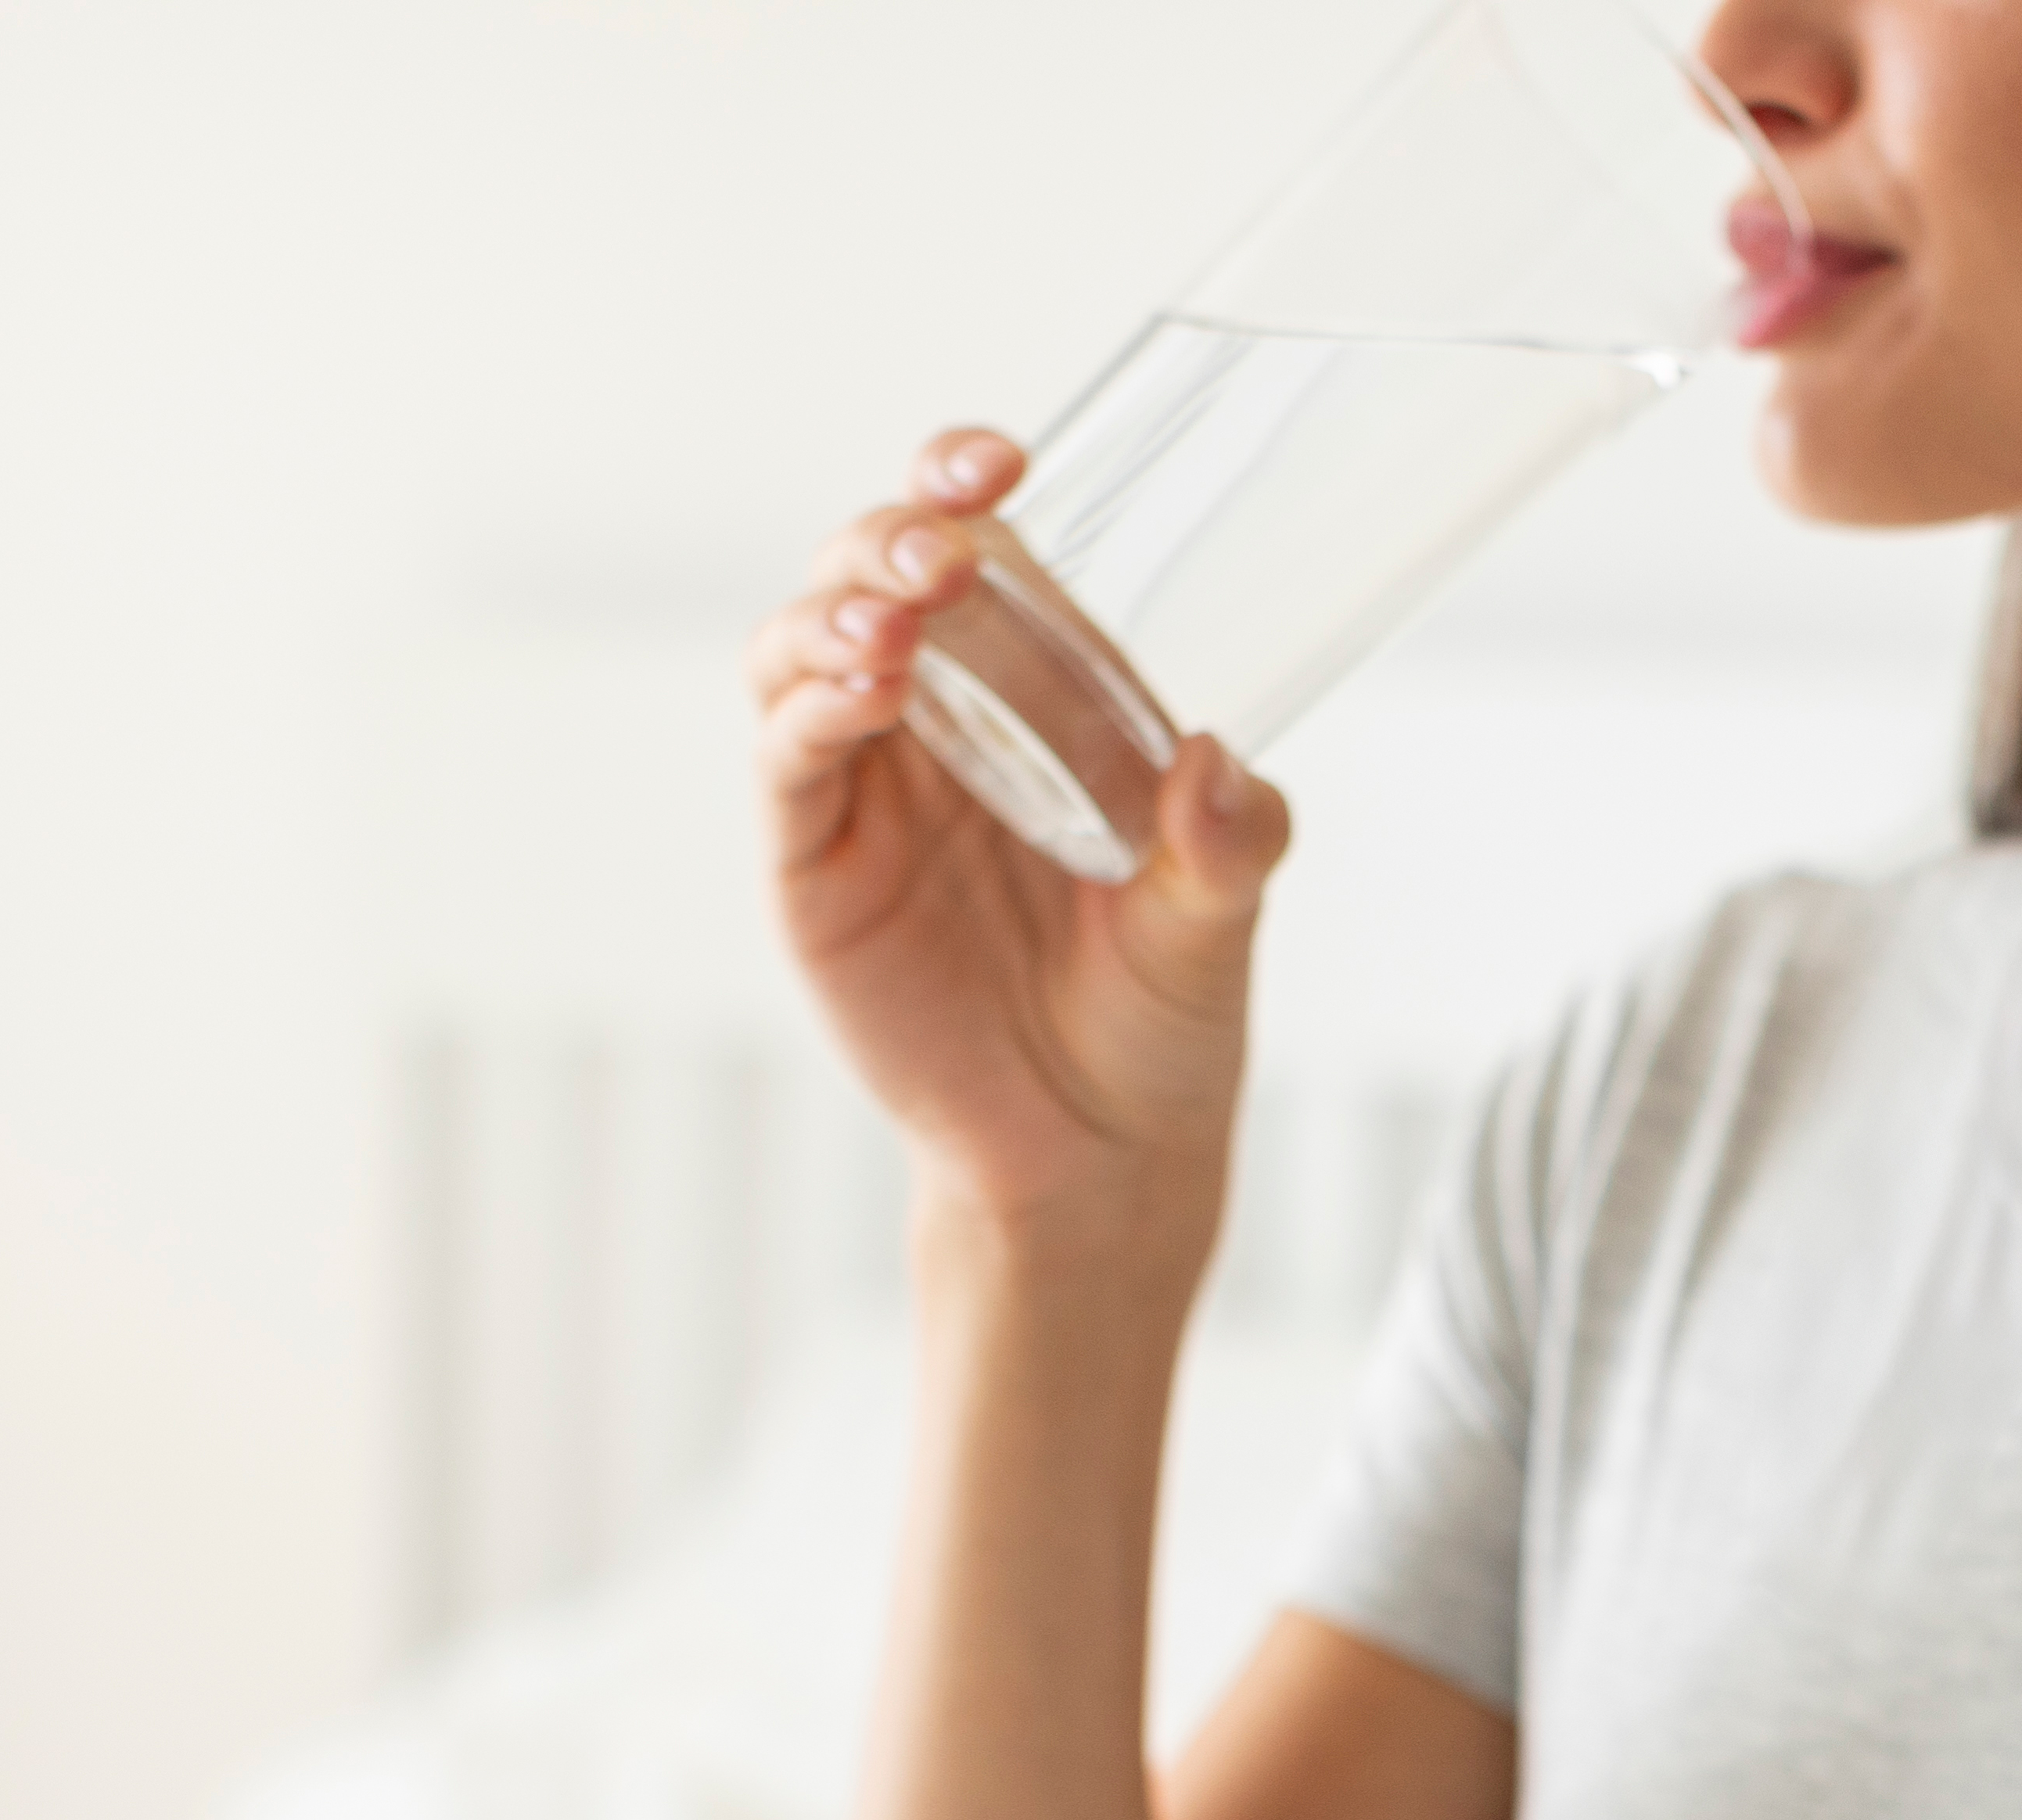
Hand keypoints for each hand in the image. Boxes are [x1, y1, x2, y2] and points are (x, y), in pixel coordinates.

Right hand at [742, 427, 1294, 1274]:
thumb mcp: (1219, 919)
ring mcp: (860, 792)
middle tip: (948, 549)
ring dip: (838, 612)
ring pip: (799, 650)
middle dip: (892, 537)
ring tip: (900, 623)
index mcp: (1024, 698)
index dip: (961, 486)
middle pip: (865, 575)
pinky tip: (867, 690)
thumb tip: (1219, 770)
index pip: (972, 552)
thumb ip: (1234, 843)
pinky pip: (787, 763)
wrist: (1103, 1155)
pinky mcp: (812, 870)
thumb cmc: (1158, 1016)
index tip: (1005, 461)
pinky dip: (811, 709)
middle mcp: (930, 724)